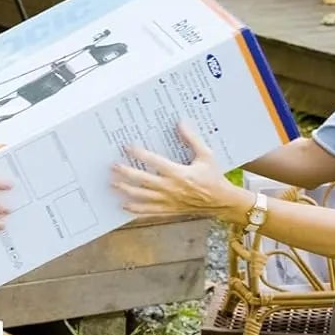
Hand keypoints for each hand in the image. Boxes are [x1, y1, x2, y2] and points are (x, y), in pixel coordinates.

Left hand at [112, 123, 243, 218]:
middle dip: (126, 173)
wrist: (221, 201)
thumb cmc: (213, 177)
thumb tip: (181, 123)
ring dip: (126, 190)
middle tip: (113, 167)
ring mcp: (168, 201)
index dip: (139, 153)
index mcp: (179, 173)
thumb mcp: (206, 155)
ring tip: (113, 185)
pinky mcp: (169, 210)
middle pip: (143, 180)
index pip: (154, 162)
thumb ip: (192, 139)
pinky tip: (124, 205)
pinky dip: (136, 210)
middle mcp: (171, 188)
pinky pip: (149, 212)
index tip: (127, 146)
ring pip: (142, 197)